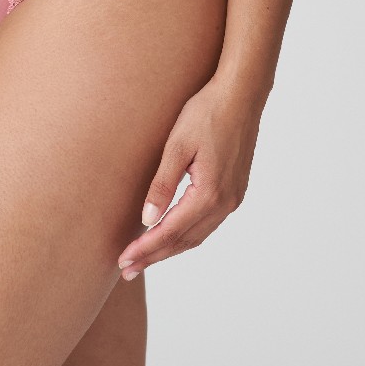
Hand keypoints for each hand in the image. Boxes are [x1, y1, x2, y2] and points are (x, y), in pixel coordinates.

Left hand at [116, 78, 262, 279]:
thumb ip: (162, 184)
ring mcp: (233, 199)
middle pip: (184, 241)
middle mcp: (225, 204)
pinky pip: (207, 223)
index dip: (145, 248)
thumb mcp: (177, 145)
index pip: (170, 232)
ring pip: (197, 235)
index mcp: (209, 194)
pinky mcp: (234, 191)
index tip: (123, 260)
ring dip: (171, 248)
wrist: (241, 96)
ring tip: (145, 257)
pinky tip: (172, 234)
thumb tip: (147, 220)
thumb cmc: (206, 113)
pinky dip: (187, 234)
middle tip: (128, 269)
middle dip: (155, 256)